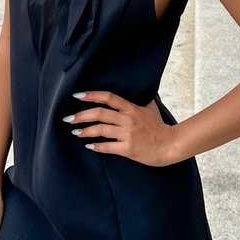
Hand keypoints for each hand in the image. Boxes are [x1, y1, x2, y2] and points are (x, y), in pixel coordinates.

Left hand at [62, 91, 178, 166]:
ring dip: (86, 131)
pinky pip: (108, 147)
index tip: (77, 95)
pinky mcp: (128, 149)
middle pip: (100, 113)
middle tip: (69, 118)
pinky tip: (89, 145)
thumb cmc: (160, 127)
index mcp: (131, 108)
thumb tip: (139, 90)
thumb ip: (141, 100)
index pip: (108, 98)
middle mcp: (127, 120)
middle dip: (81, 115)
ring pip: (101, 130)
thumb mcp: (151, 109)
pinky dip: (96, 146)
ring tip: (75, 132)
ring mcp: (127, 134)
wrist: (170, 144)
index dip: (91, 95)